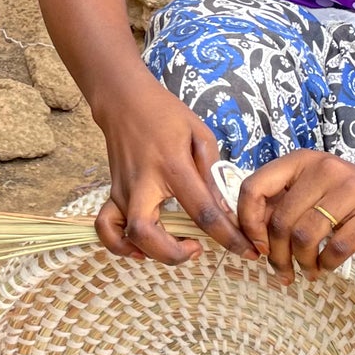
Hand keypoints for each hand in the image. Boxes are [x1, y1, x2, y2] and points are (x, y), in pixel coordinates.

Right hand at [92, 77, 256, 264]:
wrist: (124, 100)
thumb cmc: (165, 114)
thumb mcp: (199, 134)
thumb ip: (212, 173)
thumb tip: (226, 209)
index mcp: (173, 166)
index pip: (202, 212)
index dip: (228, 237)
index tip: (247, 252)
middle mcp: (143, 183)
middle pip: (147, 233)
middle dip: (174, 254)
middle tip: (198, 249)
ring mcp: (123, 190)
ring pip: (126, 235)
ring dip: (152, 252)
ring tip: (176, 247)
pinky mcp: (113, 193)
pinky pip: (107, 227)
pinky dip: (120, 245)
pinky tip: (140, 248)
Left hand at [235, 152, 354, 283]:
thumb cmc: (354, 198)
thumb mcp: (316, 188)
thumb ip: (285, 202)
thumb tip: (249, 233)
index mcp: (302, 161)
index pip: (254, 187)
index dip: (248, 221)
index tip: (256, 246)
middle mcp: (324, 169)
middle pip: (280, 220)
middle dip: (276, 254)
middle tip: (282, 271)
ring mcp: (352, 190)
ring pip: (305, 236)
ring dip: (302, 263)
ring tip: (308, 271)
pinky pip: (337, 248)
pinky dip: (327, 264)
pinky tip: (328, 266)